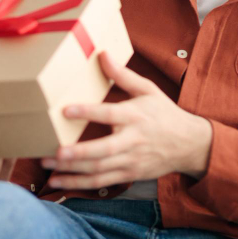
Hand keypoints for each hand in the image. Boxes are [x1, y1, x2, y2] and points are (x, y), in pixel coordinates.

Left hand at [40, 52, 212, 189]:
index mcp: (135, 116)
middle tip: (55, 152)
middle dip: (79, 153)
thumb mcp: (148, 90)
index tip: (65, 110)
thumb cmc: (164, 114)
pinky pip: (101, 183)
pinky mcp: (129, 174)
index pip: (109, 114)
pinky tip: (58, 182)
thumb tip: (102, 54)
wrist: (189, 145)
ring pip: (99, 169)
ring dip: (72, 171)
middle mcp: (132, 140)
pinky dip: (80, 184)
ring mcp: (131, 160)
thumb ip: (123, 75)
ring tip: (48, 167)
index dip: (87, 112)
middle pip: (104, 150)